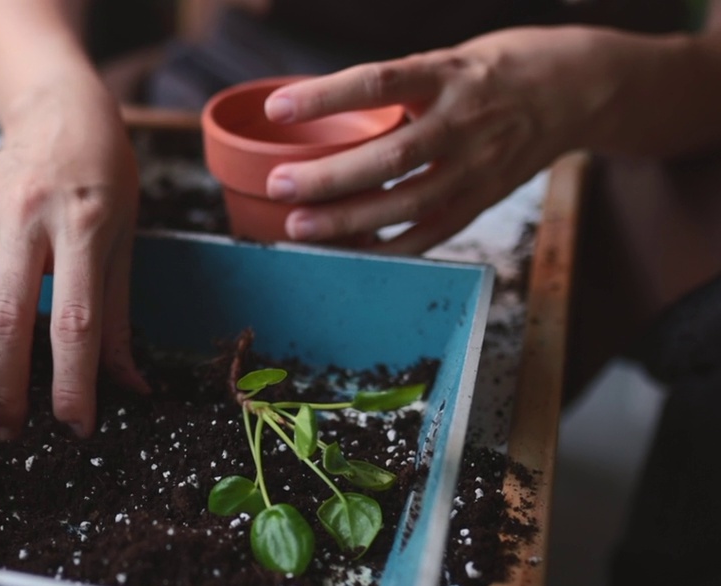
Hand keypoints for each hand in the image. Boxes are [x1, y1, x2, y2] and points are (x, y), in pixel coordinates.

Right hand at [0, 81, 148, 440]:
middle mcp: (28, 220)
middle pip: (6, 319)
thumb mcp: (125, 241)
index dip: (73, 382)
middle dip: (7, 387)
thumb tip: (133, 389)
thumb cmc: (104, 177)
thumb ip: (119, 319)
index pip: (73, 321)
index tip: (76, 426)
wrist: (57, 110)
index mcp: (83, 225)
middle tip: (14, 431)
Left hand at [262, 26, 611, 253]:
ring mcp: (478, 166)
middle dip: (329, 177)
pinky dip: (389, 248)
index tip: (278, 108)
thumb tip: (321, 111)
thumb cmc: (497, 69)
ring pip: (408, 203)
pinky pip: (433, 232)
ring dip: (349, 221)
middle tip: (279, 186)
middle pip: (391, 157)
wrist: (580, 88)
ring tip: (299, 227)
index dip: (326, 96)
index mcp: (448, 75)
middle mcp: (465, 122)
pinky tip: (349, 253)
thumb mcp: (447, 59)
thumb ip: (396, 87)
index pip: (379, 82)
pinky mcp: (485, 198)